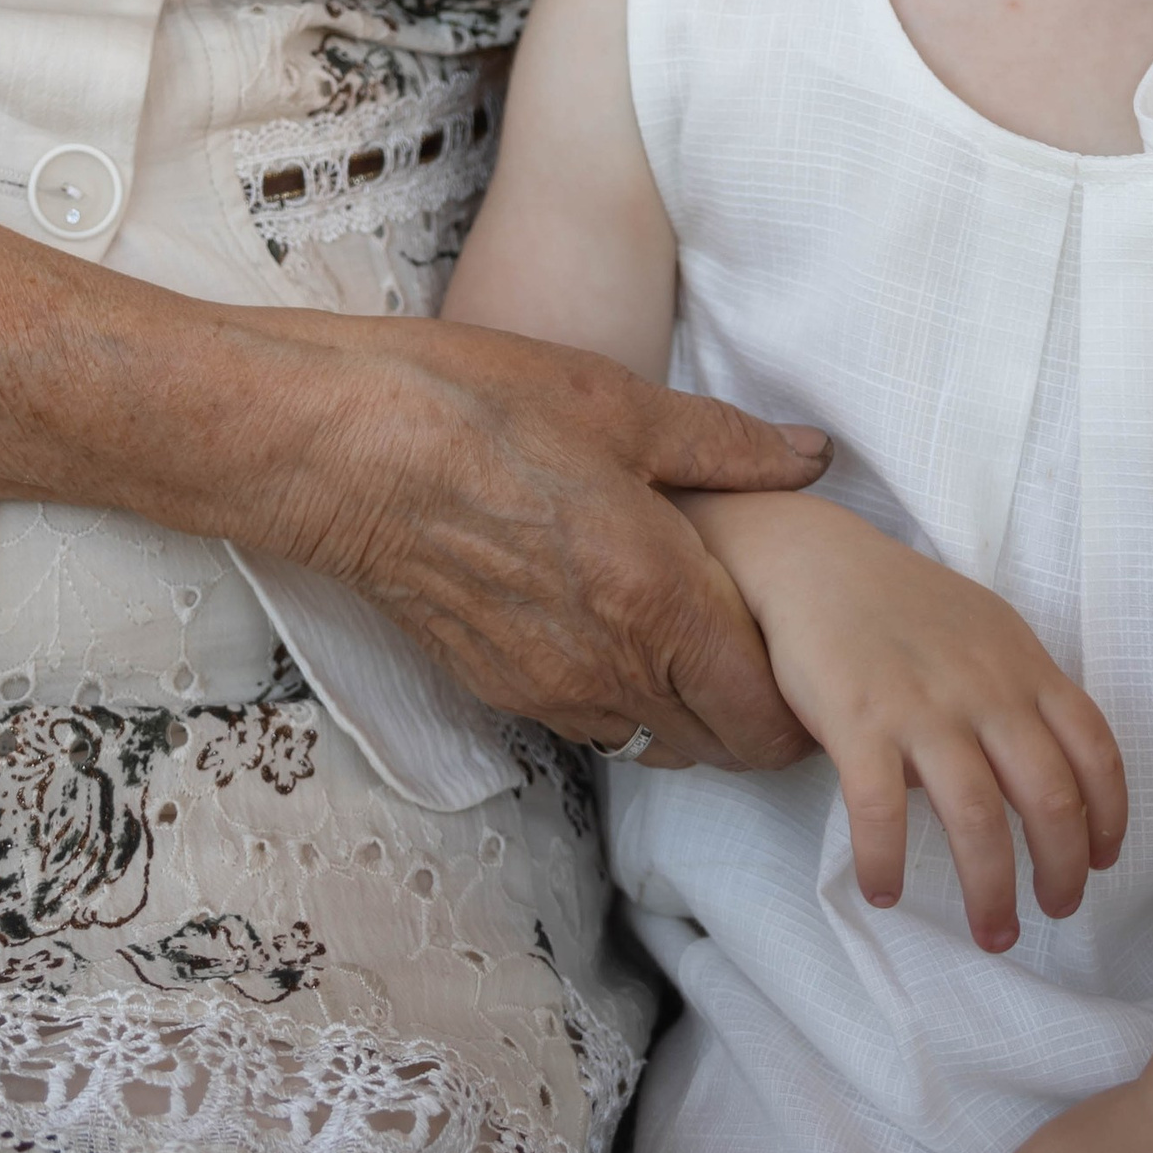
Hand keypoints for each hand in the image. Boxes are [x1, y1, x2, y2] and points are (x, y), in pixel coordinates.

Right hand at [244, 311, 828, 768]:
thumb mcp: (617, 404)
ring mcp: (546, 689)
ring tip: (686, 626)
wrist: (342, 450)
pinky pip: (587, 716)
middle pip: (717, 748)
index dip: (802, 704)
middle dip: (753, 715)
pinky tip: (606, 617)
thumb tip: (811, 456)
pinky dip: (618, 690)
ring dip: (684, 706)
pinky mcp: (494, 686)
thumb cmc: (476, 409)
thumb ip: (726, 445)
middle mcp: (608, 669)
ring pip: (651, 739)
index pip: (764, 718)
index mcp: (657, 601)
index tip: (808, 656)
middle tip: (760, 641)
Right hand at [691, 492, 1125, 948]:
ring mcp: (921, 705)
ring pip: (978, 819)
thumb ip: (1019, 692)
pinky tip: (884, 891)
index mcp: (1021, 665)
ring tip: (991, 932)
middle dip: (1061, 873)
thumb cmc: (901, 602)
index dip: (1107, 818)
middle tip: (1054, 912)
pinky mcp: (857, 719)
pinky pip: (880, 811)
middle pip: (1049, 798)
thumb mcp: (983, 629)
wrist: (813, 559)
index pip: (1094, 751)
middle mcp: (983, 687)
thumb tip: (1041, 779)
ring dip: (990, 891)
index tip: (1099, 862)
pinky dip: (885, 861)